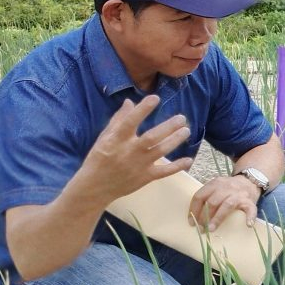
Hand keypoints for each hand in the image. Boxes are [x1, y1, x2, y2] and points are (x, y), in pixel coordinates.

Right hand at [75, 95, 192, 202]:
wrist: (96, 186)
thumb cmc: (99, 158)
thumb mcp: (104, 137)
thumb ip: (118, 120)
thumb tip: (130, 102)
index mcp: (117, 139)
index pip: (131, 121)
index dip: (143, 109)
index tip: (155, 98)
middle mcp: (129, 151)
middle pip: (152, 137)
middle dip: (168, 126)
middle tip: (182, 118)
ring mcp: (139, 165)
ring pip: (161, 151)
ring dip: (175, 140)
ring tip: (186, 131)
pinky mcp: (146, 177)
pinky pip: (165, 172)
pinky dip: (178, 166)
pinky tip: (189, 159)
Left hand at [187, 175, 260, 231]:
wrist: (249, 181)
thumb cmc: (229, 189)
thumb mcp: (217, 187)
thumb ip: (208, 196)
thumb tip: (194, 217)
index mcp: (215, 184)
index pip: (200, 196)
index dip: (194, 210)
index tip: (191, 222)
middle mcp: (226, 187)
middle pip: (212, 202)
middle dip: (204, 217)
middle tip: (200, 228)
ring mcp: (238, 194)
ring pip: (226, 205)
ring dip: (218, 218)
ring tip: (211, 229)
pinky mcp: (250, 201)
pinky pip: (250, 209)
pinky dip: (250, 216)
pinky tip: (248, 225)